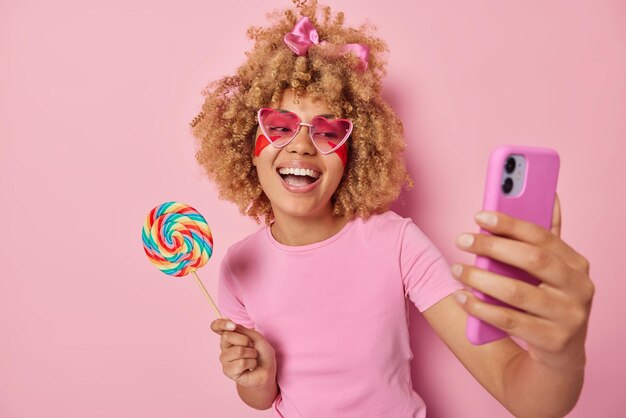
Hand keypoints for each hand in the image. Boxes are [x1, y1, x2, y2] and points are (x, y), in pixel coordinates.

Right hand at [210, 319, 276, 387]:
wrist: (267, 370)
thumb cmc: (262, 353)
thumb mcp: (256, 337)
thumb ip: (243, 330)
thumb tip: (231, 325)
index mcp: (229, 336)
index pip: (216, 326)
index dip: (221, 324)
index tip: (232, 325)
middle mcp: (224, 347)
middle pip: (227, 336)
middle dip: (246, 341)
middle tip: (251, 347)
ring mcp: (224, 359)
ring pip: (238, 351)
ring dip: (251, 354)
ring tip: (252, 358)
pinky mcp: (228, 371)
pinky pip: (241, 363)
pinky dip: (251, 363)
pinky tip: (250, 367)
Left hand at [451, 194, 594, 369]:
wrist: (559, 354)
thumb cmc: (548, 300)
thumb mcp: (551, 271)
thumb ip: (546, 238)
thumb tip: (549, 195)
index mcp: (576, 264)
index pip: (542, 236)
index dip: (510, 224)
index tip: (480, 215)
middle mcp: (579, 288)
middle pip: (532, 260)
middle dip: (492, 247)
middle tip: (461, 239)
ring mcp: (569, 316)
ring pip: (516, 292)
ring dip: (479, 278)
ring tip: (455, 269)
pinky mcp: (552, 340)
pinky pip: (507, 320)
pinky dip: (480, 307)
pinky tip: (461, 297)